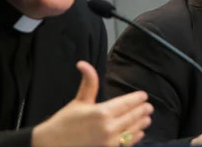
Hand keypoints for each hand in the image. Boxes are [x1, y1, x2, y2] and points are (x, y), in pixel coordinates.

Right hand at [31, 61, 152, 146]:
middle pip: (132, 116)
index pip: (126, 103)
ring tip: (147, 118)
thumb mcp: (79, 100)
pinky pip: (126, 143)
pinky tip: (139, 133)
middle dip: (142, 110)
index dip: (137, 99)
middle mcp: (108, 127)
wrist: (53, 144)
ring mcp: (109, 141)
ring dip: (141, 123)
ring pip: (132, 130)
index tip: (144, 96)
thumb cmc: (65, 121)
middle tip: (149, 107)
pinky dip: (134, 137)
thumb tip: (83, 63)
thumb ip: (89, 82)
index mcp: (102, 112)